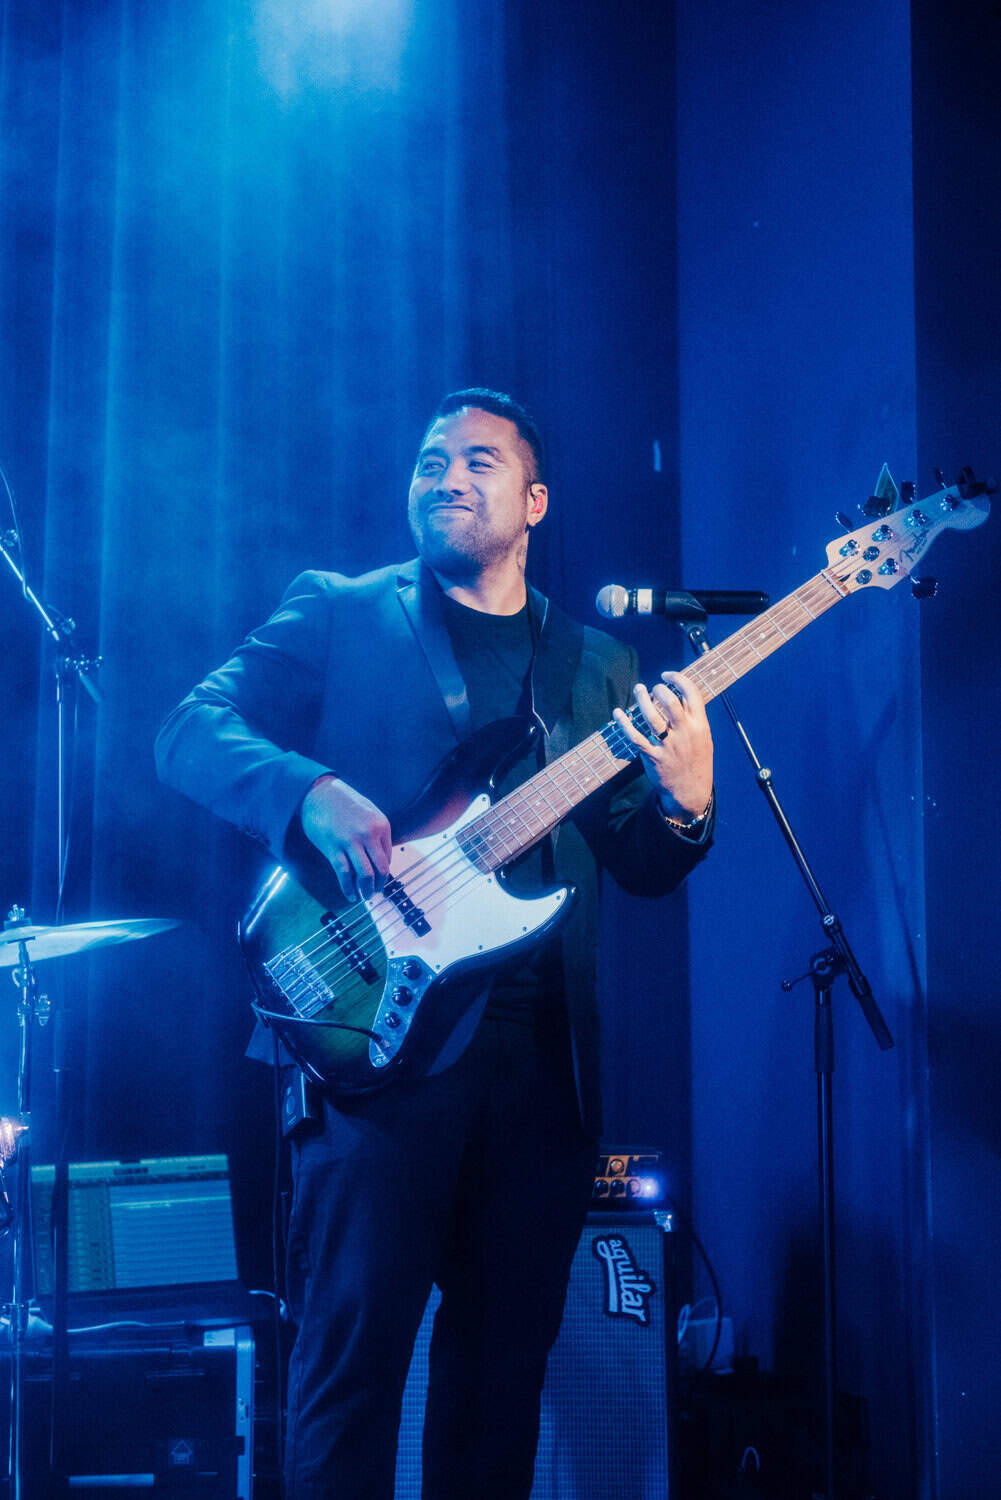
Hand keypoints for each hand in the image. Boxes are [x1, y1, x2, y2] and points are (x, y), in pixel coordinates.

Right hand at [299, 775, 392, 901]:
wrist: (317, 793)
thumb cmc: (342, 801)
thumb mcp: (368, 811)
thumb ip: (376, 831)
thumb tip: (379, 856)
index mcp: (381, 825)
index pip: (388, 857)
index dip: (384, 872)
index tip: (381, 880)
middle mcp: (369, 834)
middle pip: (381, 869)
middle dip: (380, 885)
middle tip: (376, 893)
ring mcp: (351, 842)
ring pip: (365, 874)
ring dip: (366, 890)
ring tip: (365, 897)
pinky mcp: (333, 848)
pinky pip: (344, 874)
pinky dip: (348, 888)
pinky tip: (350, 896)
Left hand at [613, 672, 713, 821]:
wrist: (690, 791)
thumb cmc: (695, 760)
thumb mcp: (703, 737)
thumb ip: (693, 717)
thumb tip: (678, 692)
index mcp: (700, 725)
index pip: (692, 694)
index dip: (678, 679)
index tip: (667, 675)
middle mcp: (685, 733)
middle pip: (670, 702)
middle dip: (659, 689)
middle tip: (653, 688)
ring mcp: (668, 745)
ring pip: (652, 716)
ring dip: (642, 699)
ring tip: (639, 689)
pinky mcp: (653, 756)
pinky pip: (635, 737)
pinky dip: (624, 723)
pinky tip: (617, 713)